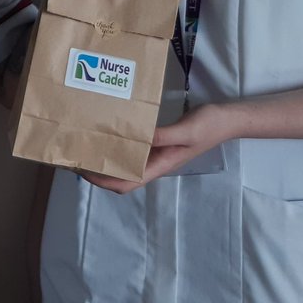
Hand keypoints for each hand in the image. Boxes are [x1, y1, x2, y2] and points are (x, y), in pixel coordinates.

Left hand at [73, 103, 232, 193]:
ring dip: (106, 157)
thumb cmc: (209, 125)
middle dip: (97, 170)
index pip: (125, 183)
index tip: (82, 169)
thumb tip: (136, 138)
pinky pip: (134, 148)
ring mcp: (156, 153)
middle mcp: (155, 163)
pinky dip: (119, 143)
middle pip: (120, 176)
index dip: (102, 181)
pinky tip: (108, 131)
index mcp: (160, 166)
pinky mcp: (158, 142)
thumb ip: (163, 136)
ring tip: (85, 143)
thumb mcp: (185, 131)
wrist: (228, 119)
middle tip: (75, 154)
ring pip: (126, 162)